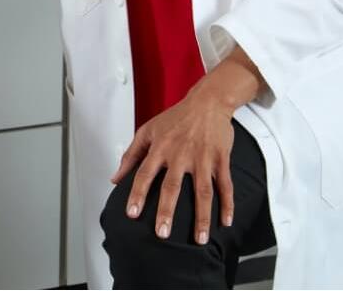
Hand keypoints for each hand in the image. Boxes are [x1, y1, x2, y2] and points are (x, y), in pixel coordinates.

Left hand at [111, 54, 262, 244]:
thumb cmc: (174, 118)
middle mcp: (180, 155)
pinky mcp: (221, 159)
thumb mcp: (146, 131)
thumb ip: (130, 156)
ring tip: (200, 239)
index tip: (132, 214)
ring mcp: (203, 158)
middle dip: (167, 211)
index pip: (144, 174)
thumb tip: (115, 180)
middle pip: (172, 186)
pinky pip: (225, 185)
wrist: (207, 102)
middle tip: (162, 234)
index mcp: (159, 148)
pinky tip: (226, 222)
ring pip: (202, 192)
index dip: (137, 194)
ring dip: (202, 217)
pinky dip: (227, 204)